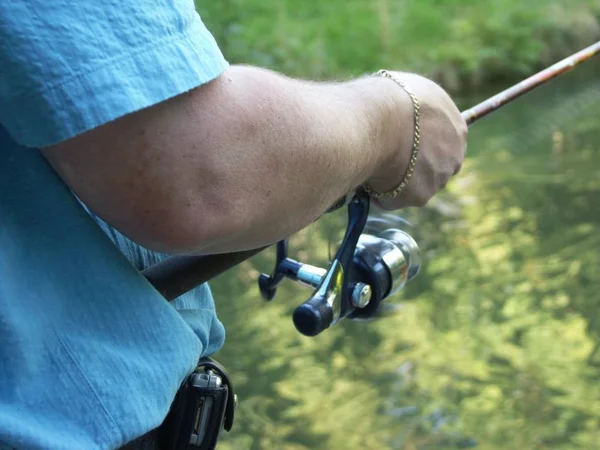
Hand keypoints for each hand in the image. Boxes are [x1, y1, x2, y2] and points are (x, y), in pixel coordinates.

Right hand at [366, 72, 466, 208]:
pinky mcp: (420, 196)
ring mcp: (439, 178)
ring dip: (395, 181)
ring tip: (370, 166)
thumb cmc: (385, 100)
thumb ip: (413, 111)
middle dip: (413, 168)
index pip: (445, 143)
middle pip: (435, 168)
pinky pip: (394, 200)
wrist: (376, 120)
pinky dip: (379, 194)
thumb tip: (399, 116)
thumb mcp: (407, 92)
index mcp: (456, 125)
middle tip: (385, 159)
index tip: (403, 145)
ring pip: (414, 186)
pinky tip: (365, 178)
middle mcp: (454, 154)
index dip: (422, 146)